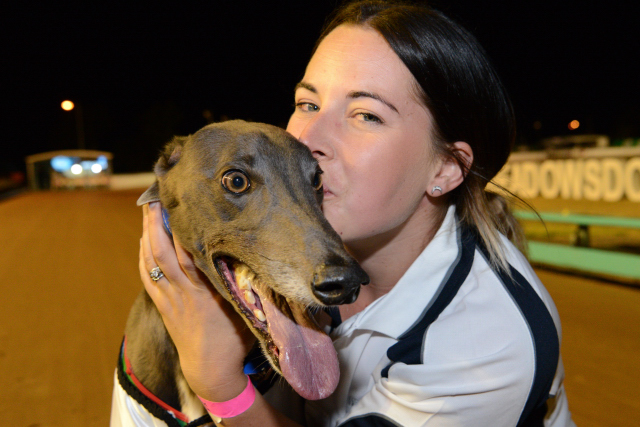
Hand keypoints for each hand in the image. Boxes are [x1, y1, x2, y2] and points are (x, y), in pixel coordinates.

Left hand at [139, 202, 255, 399]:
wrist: (211, 372)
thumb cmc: (234, 341)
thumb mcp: (246, 311)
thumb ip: (247, 285)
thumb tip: (254, 257)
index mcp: (206, 291)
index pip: (189, 252)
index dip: (182, 226)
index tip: (184, 203)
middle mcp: (184, 292)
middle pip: (163, 251)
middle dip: (157, 223)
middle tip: (157, 197)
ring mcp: (170, 300)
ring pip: (152, 261)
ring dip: (147, 234)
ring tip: (149, 210)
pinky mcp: (163, 307)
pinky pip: (147, 276)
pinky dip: (143, 255)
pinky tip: (143, 241)